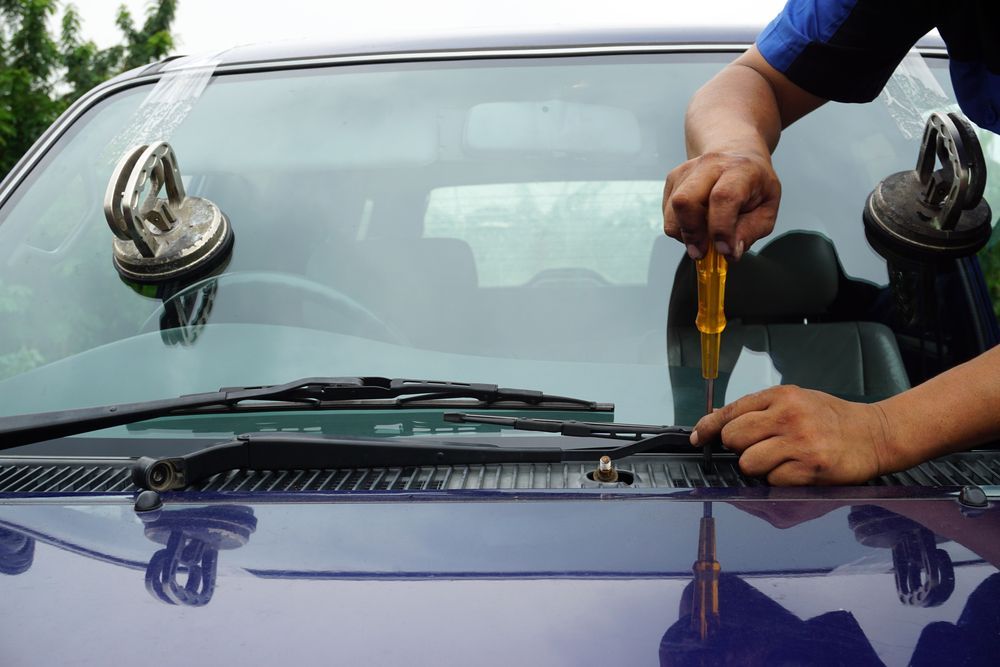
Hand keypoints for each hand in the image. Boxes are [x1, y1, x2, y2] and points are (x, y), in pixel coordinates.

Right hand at [662, 150, 780, 260]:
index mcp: (740, 169)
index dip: (721, 229)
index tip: (724, 252)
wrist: (737, 154)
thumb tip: (730, 252)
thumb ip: (751, 232)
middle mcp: (710, 164)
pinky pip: (668, 213)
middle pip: (685, 201)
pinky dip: (680, 227)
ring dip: (685, 233)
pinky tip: (697, 224)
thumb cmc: (754, 184)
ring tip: (703, 237)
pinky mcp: (673, 179)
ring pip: (672, 210)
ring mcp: (687, 170)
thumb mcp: (767, 209)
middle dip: (691, 233)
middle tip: (702, 252)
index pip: (723, 198)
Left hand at [691, 385, 891, 484]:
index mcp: (782, 395)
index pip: (731, 411)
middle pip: (733, 437)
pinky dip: (779, 479)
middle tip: (756, 447)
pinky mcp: (811, 468)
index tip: (699, 437)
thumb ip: (759, 409)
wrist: (876, 434)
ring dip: (757, 466)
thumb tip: (718, 421)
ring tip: (779, 460)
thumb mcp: (796, 401)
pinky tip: (796, 470)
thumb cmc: (832, 418)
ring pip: (749, 463)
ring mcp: (800, 443)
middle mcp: (789, 416)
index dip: (709, 427)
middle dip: (738, 447)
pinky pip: (772, 480)